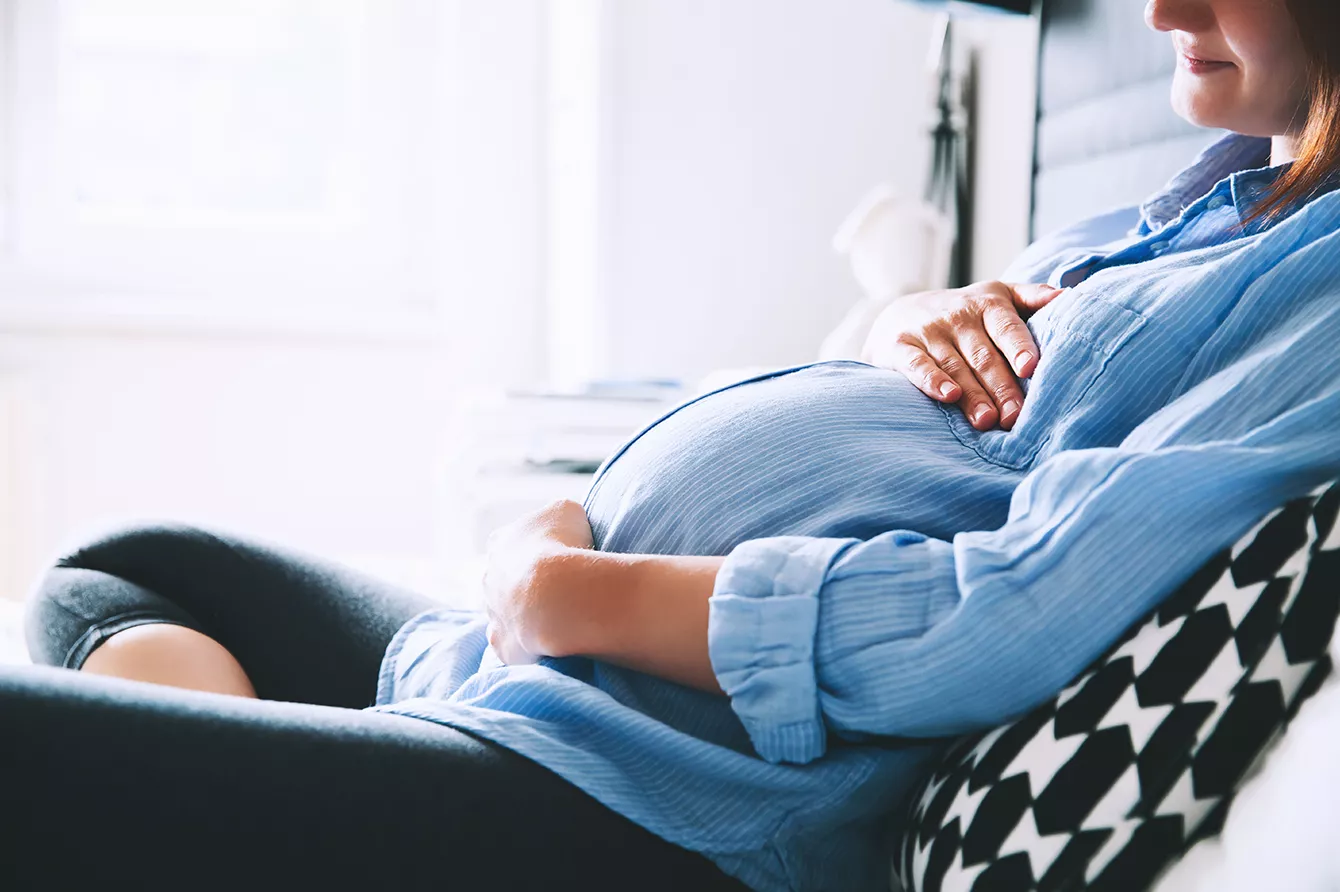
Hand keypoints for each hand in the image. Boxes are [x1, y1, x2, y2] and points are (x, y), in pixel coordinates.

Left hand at [482, 499, 593, 664]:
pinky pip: (509, 643)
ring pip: (504, 611)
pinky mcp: (502, 643)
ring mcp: (492, 612)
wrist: (558, 595)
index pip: (510, 542)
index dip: (534, 547)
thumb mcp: (568, 511)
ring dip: (525, 612)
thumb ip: (561, 515)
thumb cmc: (564, 546)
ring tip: (559, 613)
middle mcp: (488, 576)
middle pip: (505, 578)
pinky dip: (524, 642)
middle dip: (527, 582)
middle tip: (561, 587)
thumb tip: (565, 522)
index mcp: (500, 542)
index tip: (557, 553)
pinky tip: (544, 640)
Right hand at [861, 281, 1064, 430]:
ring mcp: (929, 331)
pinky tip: (948, 396)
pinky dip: (932, 381)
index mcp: (988, 304)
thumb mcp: (998, 296)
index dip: (1018, 346)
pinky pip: (918, 366)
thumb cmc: (964, 313)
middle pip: (984, 356)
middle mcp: (958, 315)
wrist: (901, 314)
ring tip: (987, 420)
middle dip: (1001, 387)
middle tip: (1015, 417)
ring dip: (972, 395)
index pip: (1006, 326)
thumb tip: (1068, 295)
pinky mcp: (901, 347)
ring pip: (955, 366)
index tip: (1030, 368)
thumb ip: (1032, 297)